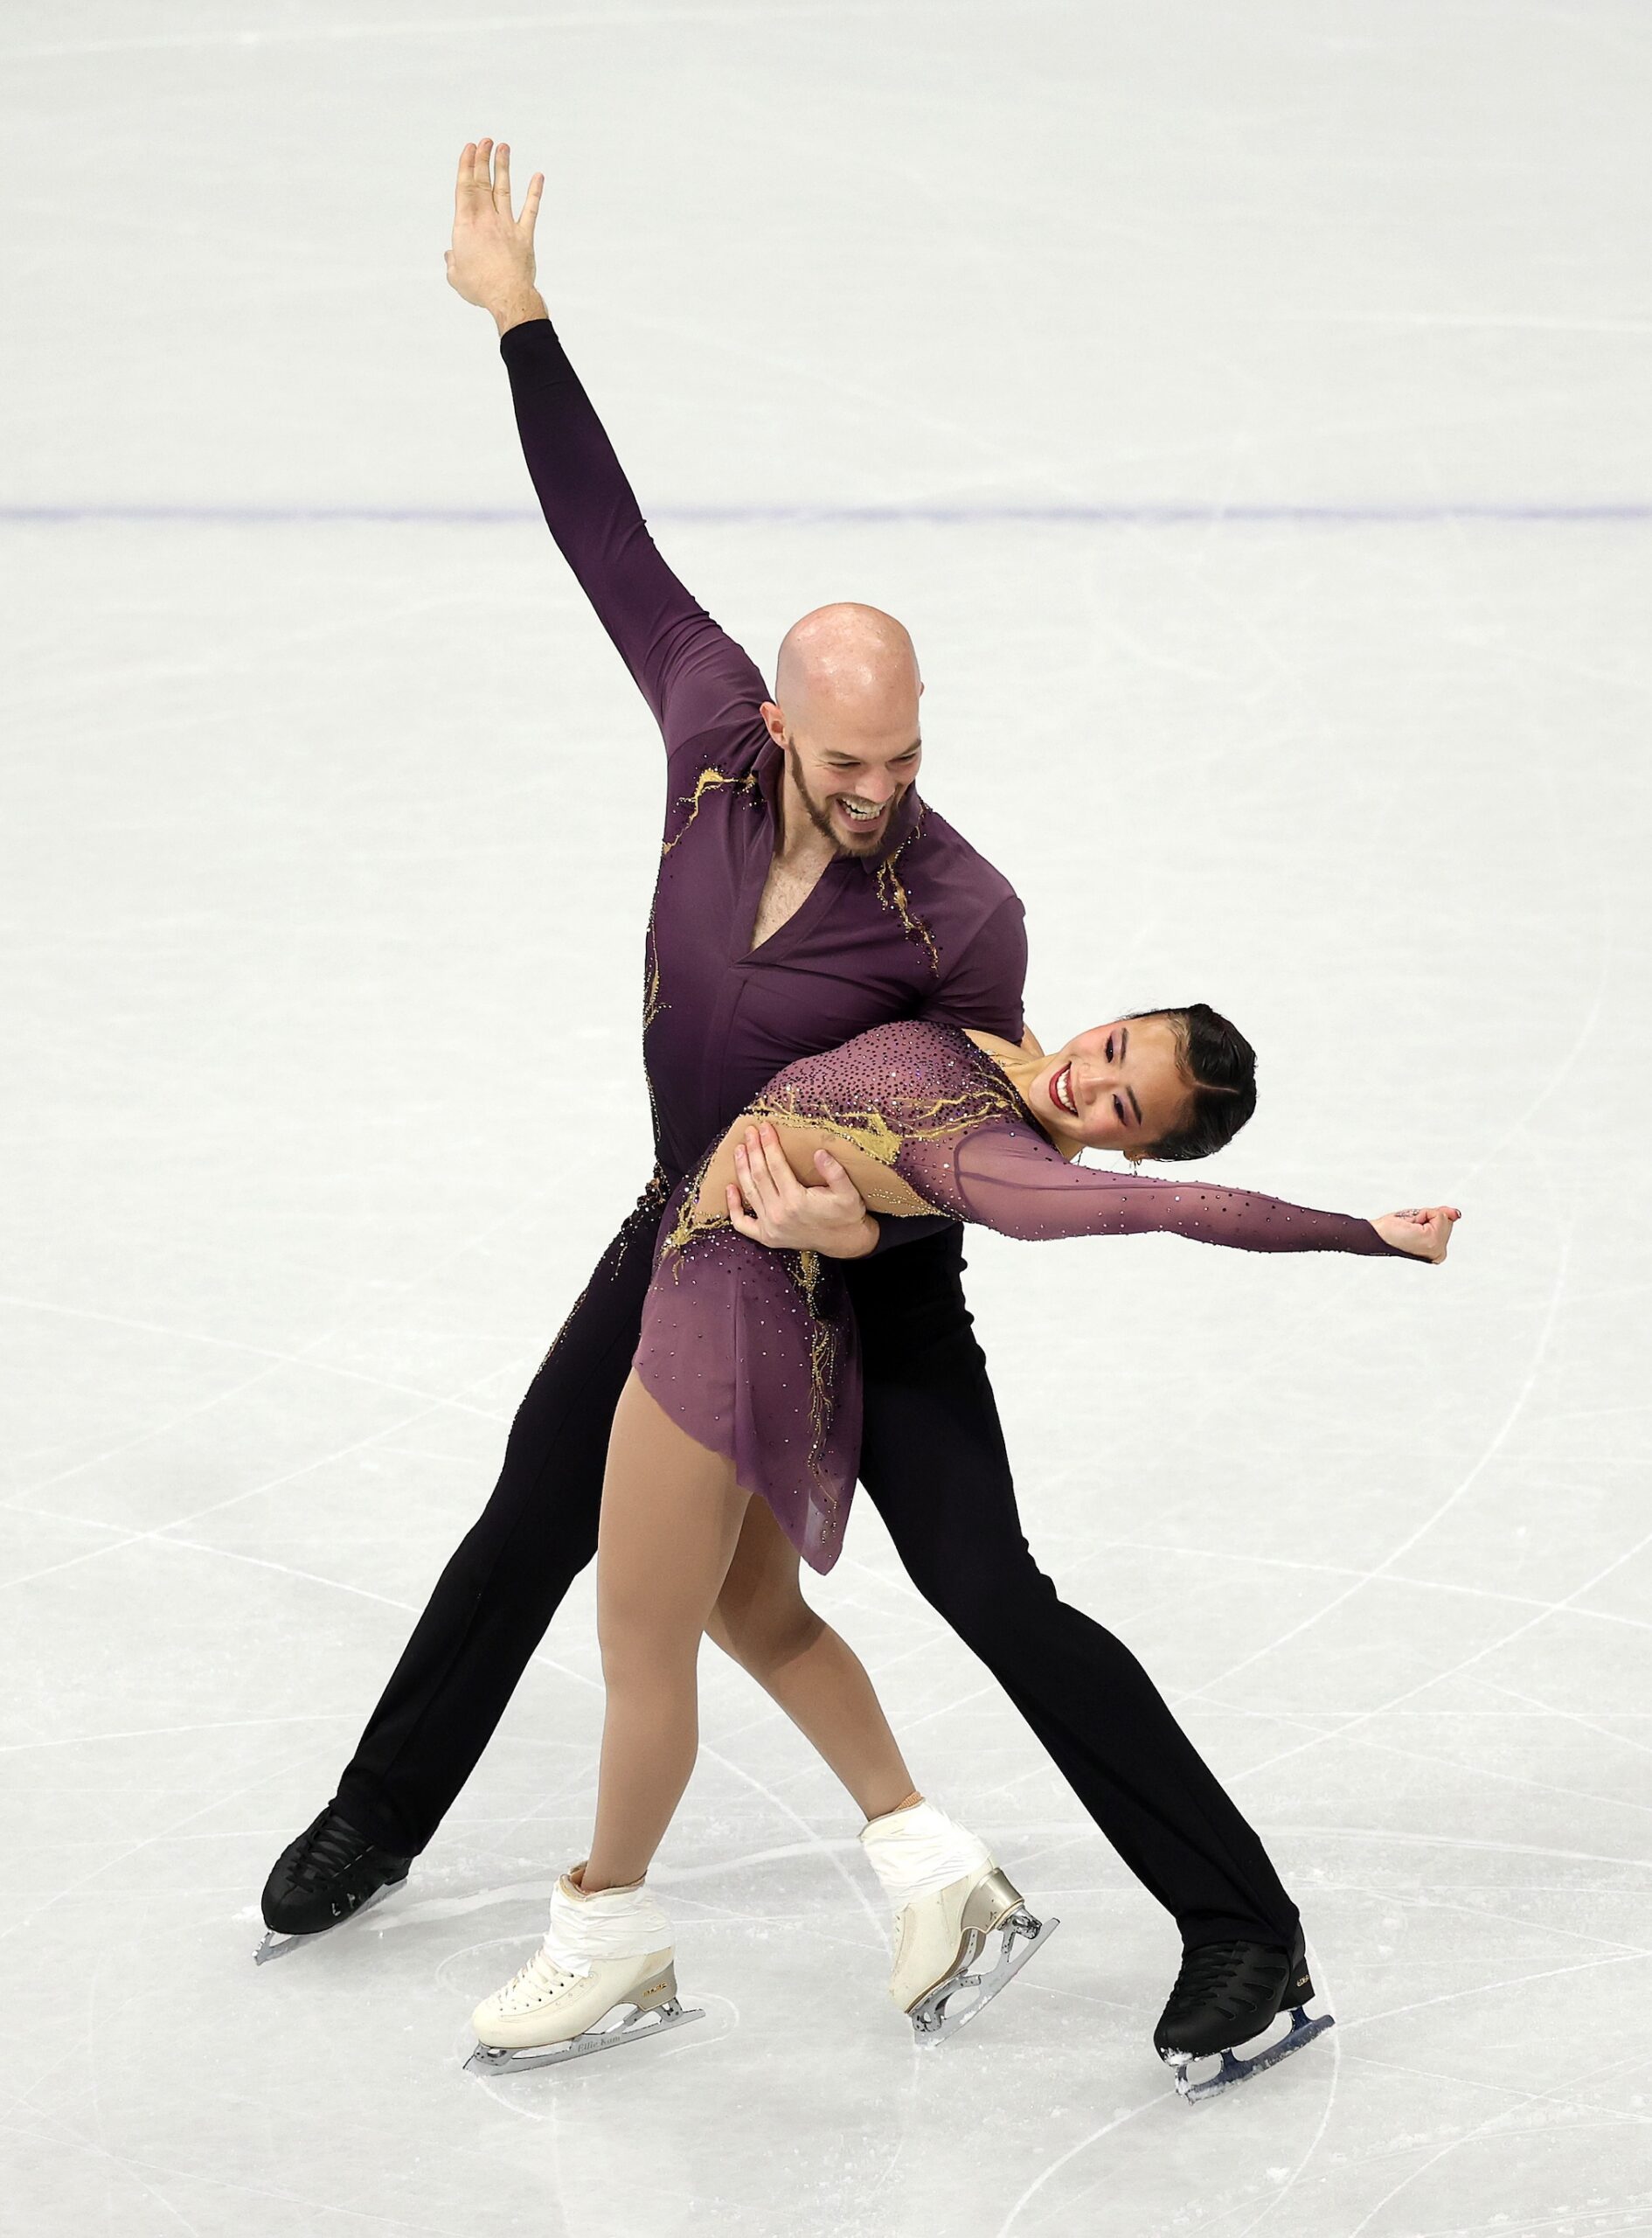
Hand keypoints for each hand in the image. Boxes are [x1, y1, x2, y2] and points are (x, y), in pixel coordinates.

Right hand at [446, 139, 543, 324]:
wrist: (507, 296)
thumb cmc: (478, 288)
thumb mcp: (455, 275)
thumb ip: (452, 261)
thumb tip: (450, 255)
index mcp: (465, 226)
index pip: (464, 188)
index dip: (466, 166)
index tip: (469, 148)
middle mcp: (486, 220)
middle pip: (482, 183)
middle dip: (483, 159)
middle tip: (485, 140)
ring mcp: (506, 226)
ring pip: (504, 190)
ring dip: (503, 167)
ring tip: (504, 147)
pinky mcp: (524, 236)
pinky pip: (530, 210)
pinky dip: (534, 193)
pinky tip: (538, 177)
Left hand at [725, 1123, 878, 1258]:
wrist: (845, 1242)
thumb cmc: (847, 1215)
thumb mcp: (848, 1192)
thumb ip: (834, 1172)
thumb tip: (819, 1153)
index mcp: (797, 1201)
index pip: (776, 1166)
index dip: (769, 1144)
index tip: (764, 1127)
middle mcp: (779, 1214)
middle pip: (759, 1175)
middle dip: (753, 1150)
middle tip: (749, 1132)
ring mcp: (770, 1227)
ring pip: (749, 1192)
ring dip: (742, 1169)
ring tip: (739, 1149)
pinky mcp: (766, 1237)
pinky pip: (742, 1223)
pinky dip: (733, 1206)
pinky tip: (730, 1188)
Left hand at [1372, 1204, 1461, 1262]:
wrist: (1377, 1236)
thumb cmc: (1393, 1230)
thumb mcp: (1421, 1220)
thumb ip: (1442, 1216)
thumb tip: (1456, 1213)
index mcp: (1438, 1252)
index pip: (1445, 1223)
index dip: (1428, 1219)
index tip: (1413, 1229)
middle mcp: (1440, 1253)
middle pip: (1446, 1219)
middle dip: (1427, 1218)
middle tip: (1410, 1228)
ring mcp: (1437, 1247)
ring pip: (1442, 1216)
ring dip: (1424, 1216)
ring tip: (1410, 1228)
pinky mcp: (1432, 1240)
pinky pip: (1437, 1213)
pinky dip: (1422, 1214)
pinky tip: (1411, 1227)